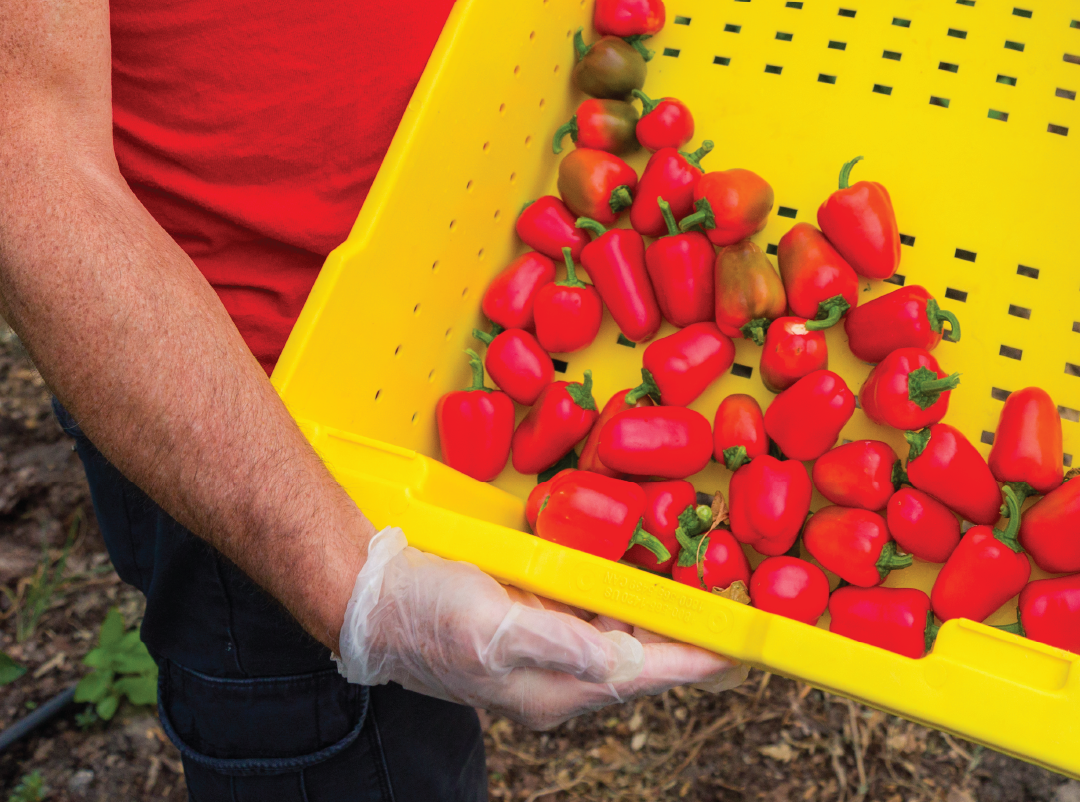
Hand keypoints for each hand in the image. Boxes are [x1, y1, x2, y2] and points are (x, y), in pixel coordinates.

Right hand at [336, 528, 743, 728]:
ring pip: (611, 645)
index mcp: (549, 688)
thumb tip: (621, 657)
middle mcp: (551, 682)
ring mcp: (536, 660)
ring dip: (648, 623)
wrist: (371, 601)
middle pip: (633, 666)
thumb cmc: (426, 611)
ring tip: (687, 598)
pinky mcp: (523, 633)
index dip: (689, 661)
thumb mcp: (490, 623)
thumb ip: (557, 641)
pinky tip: (623, 582)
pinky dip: (611, 604)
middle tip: (720, 614)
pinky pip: (584, 624)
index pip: (637, 676)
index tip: (733, 650)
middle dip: (677, 643)